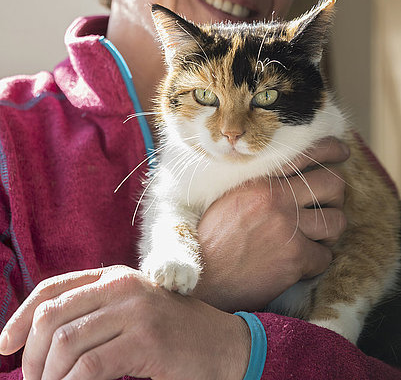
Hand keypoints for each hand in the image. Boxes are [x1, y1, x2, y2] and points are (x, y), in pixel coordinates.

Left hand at [0, 266, 250, 379]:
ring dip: (49, 377)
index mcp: (114, 277)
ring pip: (66, 343)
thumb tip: (40, 346)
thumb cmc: (173, 335)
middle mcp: (121, 285)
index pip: (52, 289)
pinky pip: (90, 367)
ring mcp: (135, 310)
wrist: (225, 346)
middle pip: (52, 315)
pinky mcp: (146, 340)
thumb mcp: (131, 314)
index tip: (5, 348)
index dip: (20, 318)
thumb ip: (95, 317)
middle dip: (32, 356)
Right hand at [193, 137, 348, 311]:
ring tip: (313, 239)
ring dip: (329, 233)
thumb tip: (289, 175)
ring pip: (337, 221)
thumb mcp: (230, 195)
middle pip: (334, 184)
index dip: (331, 149)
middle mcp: (277, 197)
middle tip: (324, 209)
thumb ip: (260, 182)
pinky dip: (315, 262)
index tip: (342, 153)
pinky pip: (325, 256)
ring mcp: (287, 227)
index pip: (306, 153)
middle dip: (335, 198)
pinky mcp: (294, 258)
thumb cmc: (211, 237)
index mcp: (260, 178)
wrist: (202, 275)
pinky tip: (297, 264)